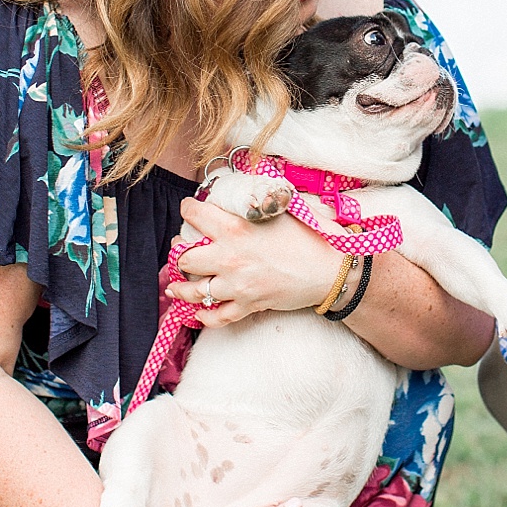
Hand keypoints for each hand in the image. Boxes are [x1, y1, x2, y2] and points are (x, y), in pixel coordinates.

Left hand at [166, 197, 344, 324]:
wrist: (331, 270)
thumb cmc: (311, 236)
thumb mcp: (284, 208)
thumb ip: (261, 200)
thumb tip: (250, 190)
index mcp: (236, 228)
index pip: (195, 214)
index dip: (188, 209)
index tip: (189, 209)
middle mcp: (230, 257)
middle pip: (186, 258)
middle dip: (179, 253)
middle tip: (180, 249)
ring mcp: (237, 284)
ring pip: (195, 290)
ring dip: (181, 287)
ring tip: (175, 285)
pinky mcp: (248, 304)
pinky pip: (218, 315)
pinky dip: (205, 316)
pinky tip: (199, 312)